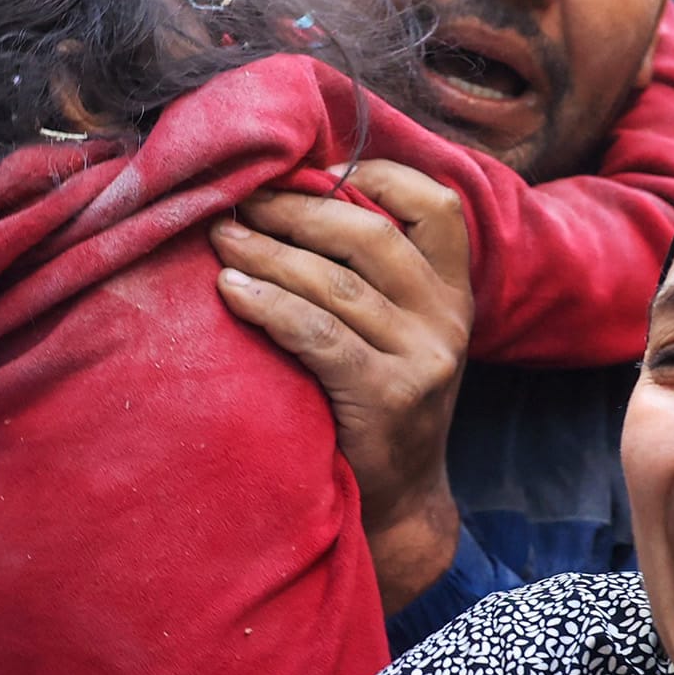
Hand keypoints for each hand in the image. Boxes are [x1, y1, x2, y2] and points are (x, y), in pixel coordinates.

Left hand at [212, 161, 473, 612]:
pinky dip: (269, 305)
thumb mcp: (396, 336)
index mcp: (453, 292)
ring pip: (335, 282)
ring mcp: (423, 358)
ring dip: (268, 253)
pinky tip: (231, 291)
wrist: (398, 505)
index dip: (379, 175)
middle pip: (369, 236)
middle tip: (238, 203)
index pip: (437, 207)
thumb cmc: (377, 408)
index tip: (313, 169)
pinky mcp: (388, 396)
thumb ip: (372, 279)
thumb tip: (293, 199)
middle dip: (295, 211)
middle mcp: (446, 319)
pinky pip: (319, 333)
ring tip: (220, 239)